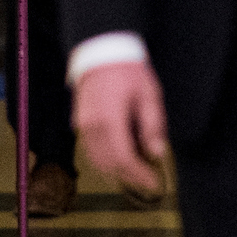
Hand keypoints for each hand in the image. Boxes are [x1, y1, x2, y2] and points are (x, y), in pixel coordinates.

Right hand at [75, 59, 168, 198]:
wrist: (101, 53)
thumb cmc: (127, 71)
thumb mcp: (149, 95)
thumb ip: (152, 126)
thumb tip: (157, 153)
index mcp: (110, 120)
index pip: (124, 159)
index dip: (139, 175)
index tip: (154, 183)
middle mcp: (92, 127)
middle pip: (110, 164)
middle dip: (130, 178)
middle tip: (148, 182)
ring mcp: (82, 126)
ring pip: (97, 161)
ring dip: (116, 173)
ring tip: (135, 174)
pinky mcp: (79, 124)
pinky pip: (90, 152)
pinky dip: (105, 162)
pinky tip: (119, 162)